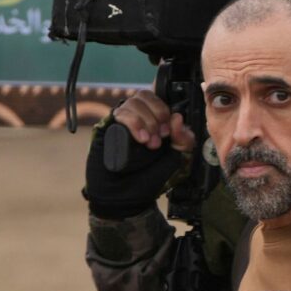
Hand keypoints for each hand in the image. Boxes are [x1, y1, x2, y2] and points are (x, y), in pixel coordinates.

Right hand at [84, 90, 194, 218]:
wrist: (128, 194)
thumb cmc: (151, 175)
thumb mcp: (177, 157)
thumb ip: (183, 139)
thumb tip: (177, 117)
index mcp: (153, 119)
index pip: (158, 98)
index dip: (165, 110)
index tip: (169, 131)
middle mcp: (136, 117)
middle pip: (144, 95)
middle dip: (157, 114)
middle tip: (161, 137)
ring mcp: (120, 122)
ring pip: (132, 103)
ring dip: (146, 121)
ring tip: (150, 143)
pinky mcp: (107, 129)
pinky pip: (120, 114)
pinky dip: (134, 123)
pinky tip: (141, 139)